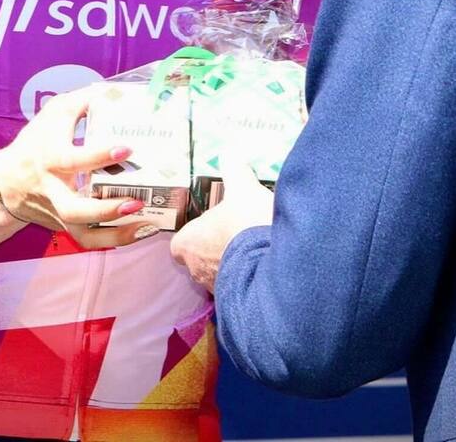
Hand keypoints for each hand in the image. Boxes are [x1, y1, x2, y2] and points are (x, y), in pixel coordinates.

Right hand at [0, 87, 150, 248]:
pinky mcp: (66, 226)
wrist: (5, 183)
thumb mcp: (53, 115)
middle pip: (75, 209)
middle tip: (136, 200)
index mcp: (51, 159)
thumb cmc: (35, 143)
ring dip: (116, 234)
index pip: (73, 160)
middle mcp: (54, 191)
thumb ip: (81, 101)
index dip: (99, 156)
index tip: (126, 149)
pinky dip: (114, 240)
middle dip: (105, 209)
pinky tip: (140, 230)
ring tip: (146, 224)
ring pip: (84, 234)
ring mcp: (60, 213)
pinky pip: (90, 240)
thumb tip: (113, 91)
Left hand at [170, 152, 274, 291]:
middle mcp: (196, 271)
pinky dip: (249, 277)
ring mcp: (217, 289)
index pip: (181, 242)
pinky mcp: (238, 301)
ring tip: (254, 247)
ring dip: (233, 263)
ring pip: (219, 275)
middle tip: (236, 233)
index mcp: (187, 244)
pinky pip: (239, 287)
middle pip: (199, 259)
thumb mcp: (243, 188)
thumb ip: (235, 170)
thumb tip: (231, 153)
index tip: (211, 225)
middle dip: (216, 248)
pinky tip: (265, 263)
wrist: (274, 264)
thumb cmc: (246, 224)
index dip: (195, 234)